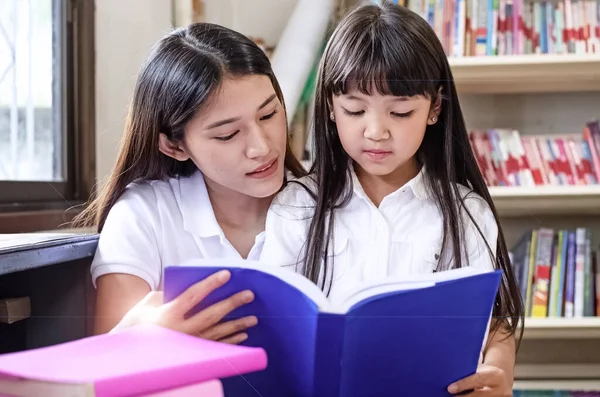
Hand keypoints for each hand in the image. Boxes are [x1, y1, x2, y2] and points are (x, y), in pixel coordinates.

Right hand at [110, 270, 256, 343]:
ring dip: (237, 326)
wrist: (128, 357)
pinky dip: (230, 342)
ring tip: (254, 318)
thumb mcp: (145, 305)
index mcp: (168, 315)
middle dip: (231, 304)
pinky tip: (243, 336)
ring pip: (217, 334)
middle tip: (249, 295)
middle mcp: (180, 331)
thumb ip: (164, 294)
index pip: (193, 296)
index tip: (227, 274)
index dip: (210, 284)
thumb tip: (183, 286)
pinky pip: (215, 348)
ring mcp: (187, 346)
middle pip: (211, 315)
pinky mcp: (191, 356)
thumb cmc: (135, 327)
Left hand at [447, 364, 511, 395]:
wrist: (502, 379)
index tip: (450, 389)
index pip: (478, 379)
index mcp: (496, 376)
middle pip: (479, 395)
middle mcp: (501, 390)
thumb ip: (471, 373)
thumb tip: (451, 378)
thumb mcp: (481, 369)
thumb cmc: (486, 372)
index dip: (463, 384)